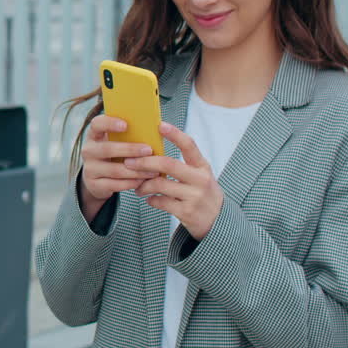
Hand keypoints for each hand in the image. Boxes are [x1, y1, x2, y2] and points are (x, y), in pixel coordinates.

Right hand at [78, 115, 159, 217]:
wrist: (97, 179)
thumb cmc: (113, 155)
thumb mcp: (115, 143)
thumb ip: (128, 136)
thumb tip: (156, 129)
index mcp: (94, 135)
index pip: (97, 124)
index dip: (109, 123)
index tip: (126, 125)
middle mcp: (88, 151)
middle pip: (107, 149)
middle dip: (130, 150)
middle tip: (148, 150)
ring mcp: (90, 169)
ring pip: (115, 170)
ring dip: (136, 171)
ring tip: (152, 170)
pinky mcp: (94, 185)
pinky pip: (115, 185)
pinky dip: (131, 183)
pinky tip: (143, 180)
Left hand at [124, 122, 223, 239]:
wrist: (218, 222)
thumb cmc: (202, 193)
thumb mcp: (199, 176)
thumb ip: (182, 164)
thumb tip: (151, 151)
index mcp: (202, 166)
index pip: (189, 145)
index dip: (175, 134)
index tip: (159, 125)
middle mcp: (200, 179)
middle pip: (168, 164)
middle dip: (145, 162)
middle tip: (129, 162)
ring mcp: (194, 196)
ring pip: (160, 184)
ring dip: (143, 184)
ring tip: (137, 187)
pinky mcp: (187, 212)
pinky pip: (161, 202)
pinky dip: (151, 199)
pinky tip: (149, 199)